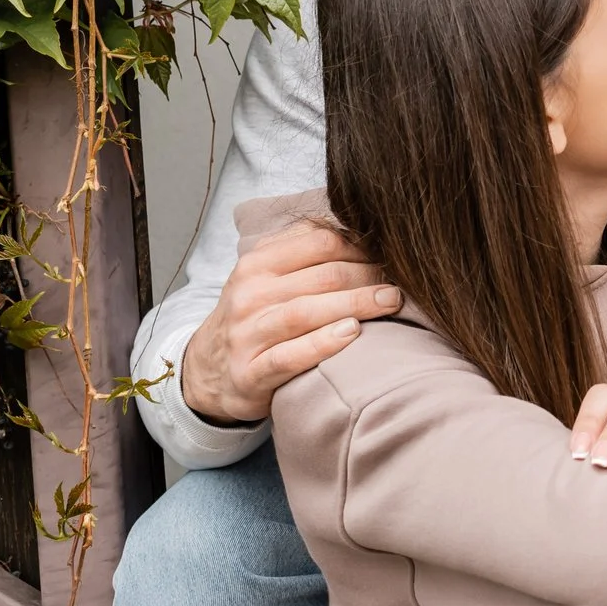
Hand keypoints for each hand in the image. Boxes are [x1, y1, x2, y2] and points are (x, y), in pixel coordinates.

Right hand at [181, 223, 399, 423]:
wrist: (208, 371)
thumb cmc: (255, 317)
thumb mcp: (267, 276)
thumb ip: (304, 253)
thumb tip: (361, 232)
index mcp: (257, 263)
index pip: (320, 243)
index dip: (361, 249)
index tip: (387, 259)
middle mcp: (249, 295)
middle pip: (323, 277)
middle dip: (368, 277)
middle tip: (399, 284)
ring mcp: (247, 334)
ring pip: (307, 312)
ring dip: (356, 304)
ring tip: (391, 302)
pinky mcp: (250, 373)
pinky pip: (290, 356)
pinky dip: (323, 344)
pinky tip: (352, 334)